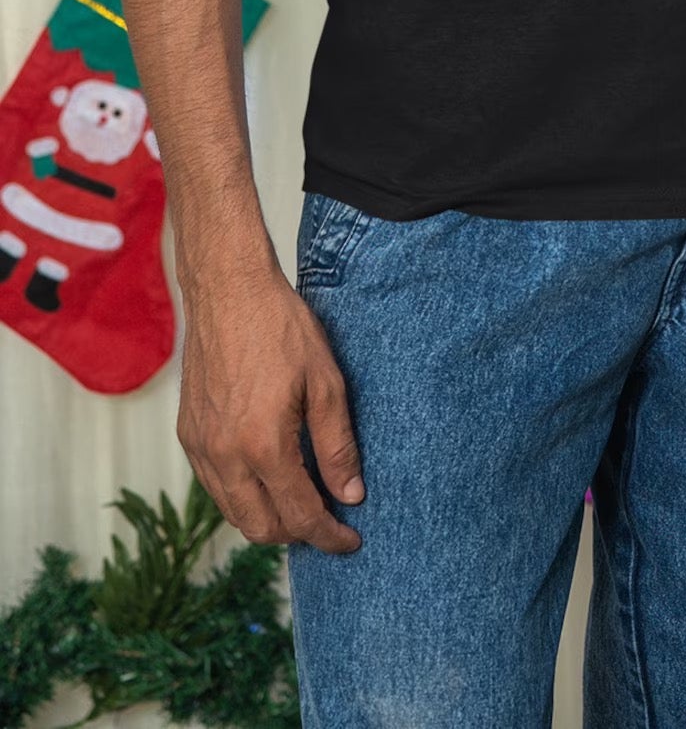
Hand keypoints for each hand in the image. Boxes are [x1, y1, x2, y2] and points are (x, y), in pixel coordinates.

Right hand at [176, 262, 362, 552]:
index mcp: (263, 445)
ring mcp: (201, 447)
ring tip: (302, 501)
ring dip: (268, 518)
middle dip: (297, 534)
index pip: (300, 515)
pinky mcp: (188, 434)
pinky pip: (215, 487)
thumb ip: (337, 445)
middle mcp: (225, 456)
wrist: (228, 291)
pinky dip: (243, 496)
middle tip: (328, 521)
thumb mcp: (326, 382)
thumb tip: (351, 495)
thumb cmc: (281, 328)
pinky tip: (268, 476)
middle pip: (260, 528)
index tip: (350, 541)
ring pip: (234, 512)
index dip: (329, 536)